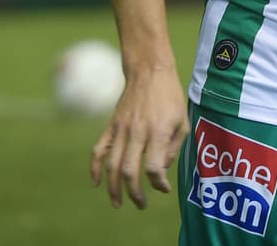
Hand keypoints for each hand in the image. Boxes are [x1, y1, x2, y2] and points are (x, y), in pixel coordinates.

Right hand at [90, 64, 188, 208]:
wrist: (149, 72)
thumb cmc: (170, 98)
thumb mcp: (182, 122)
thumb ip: (173, 148)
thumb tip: (160, 171)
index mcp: (158, 132)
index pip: (153, 168)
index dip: (158, 184)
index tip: (164, 188)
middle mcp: (137, 132)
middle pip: (130, 171)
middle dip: (134, 193)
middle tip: (141, 204)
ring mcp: (121, 129)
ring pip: (112, 165)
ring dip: (114, 188)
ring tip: (118, 203)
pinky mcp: (111, 126)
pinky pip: (98, 149)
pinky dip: (95, 168)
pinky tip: (96, 182)